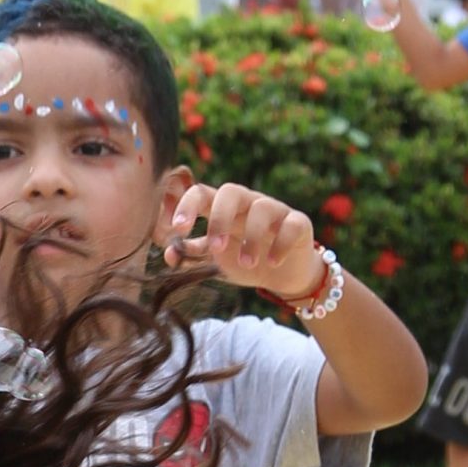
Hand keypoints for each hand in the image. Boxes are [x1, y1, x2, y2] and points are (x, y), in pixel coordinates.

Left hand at [164, 182, 324, 295]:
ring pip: (261, 208)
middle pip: (230, 191)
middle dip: (219, 218)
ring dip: (251, 237)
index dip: (186, 206)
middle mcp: (247, 203)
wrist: (282, 275)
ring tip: (247, 263)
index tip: (176, 229)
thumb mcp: (215, 259)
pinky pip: (292, 224)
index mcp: (222, 208)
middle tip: (216, 248)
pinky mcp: (298, 223)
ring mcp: (274, 210)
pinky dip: (281, 244)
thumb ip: (192, 254)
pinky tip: (273, 262)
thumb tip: (169, 254)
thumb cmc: (243, 261)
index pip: (201, 193)